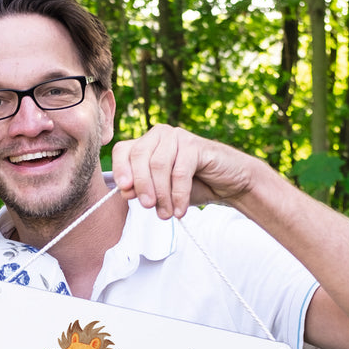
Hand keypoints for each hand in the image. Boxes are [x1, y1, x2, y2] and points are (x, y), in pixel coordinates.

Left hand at [111, 124, 254, 218]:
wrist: (228, 184)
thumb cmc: (192, 186)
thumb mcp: (161, 192)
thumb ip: (142, 190)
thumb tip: (125, 191)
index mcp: (146, 143)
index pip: (123, 150)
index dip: (120, 169)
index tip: (124, 191)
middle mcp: (160, 135)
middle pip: (139, 157)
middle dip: (141, 185)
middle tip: (148, 207)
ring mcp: (178, 137)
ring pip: (158, 165)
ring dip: (161, 194)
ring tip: (166, 214)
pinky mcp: (195, 145)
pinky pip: (179, 172)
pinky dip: (178, 195)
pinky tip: (180, 210)